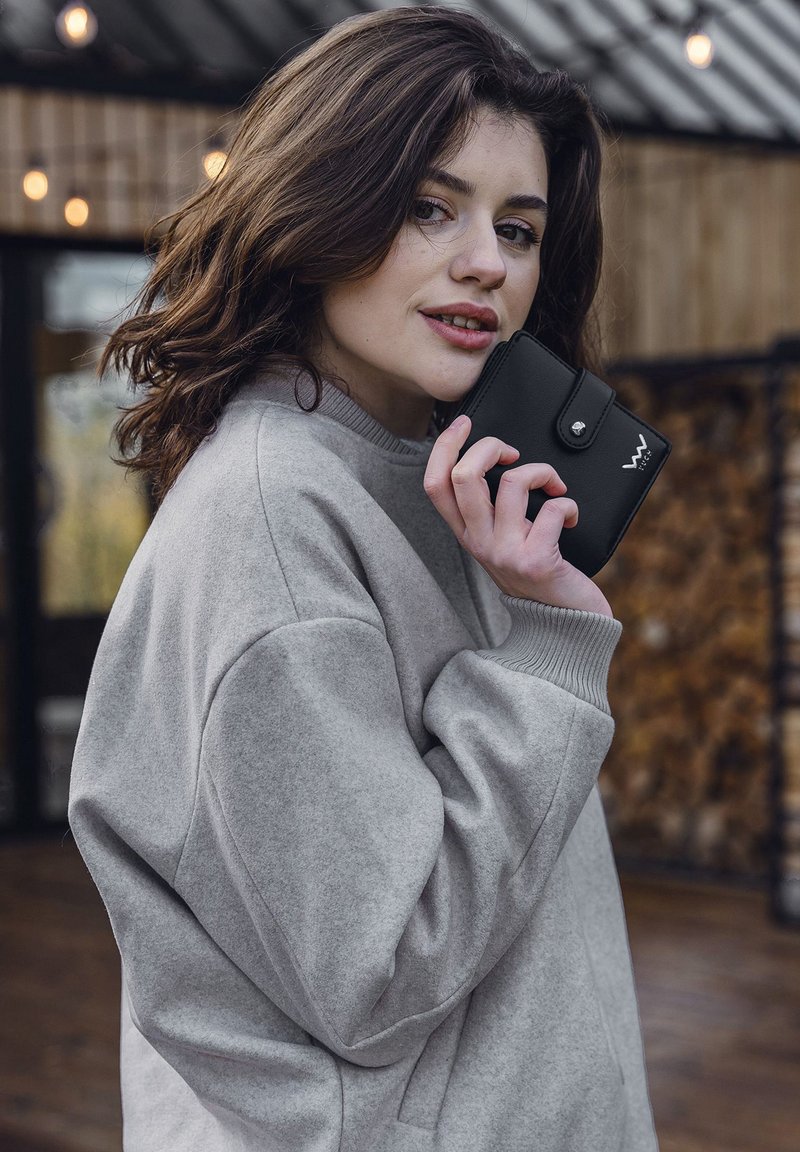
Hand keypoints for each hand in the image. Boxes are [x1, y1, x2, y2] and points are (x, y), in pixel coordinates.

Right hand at [423, 415, 612, 617]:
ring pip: (514, 482)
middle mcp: (479, 543)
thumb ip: (492, 511)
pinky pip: (553, 508)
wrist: (564, 625)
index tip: (463, 424)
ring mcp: (506, 552)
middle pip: (465, 475)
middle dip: (491, 446)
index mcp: (466, 534)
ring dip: (543, 473)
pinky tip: (572, 517)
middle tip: (513, 453)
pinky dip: (569, 504)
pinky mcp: (537, 560)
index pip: (435, 485)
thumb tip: (498, 460)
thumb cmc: (538, 574)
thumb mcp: (502, 543)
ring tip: (554, 488)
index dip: (444, 447)